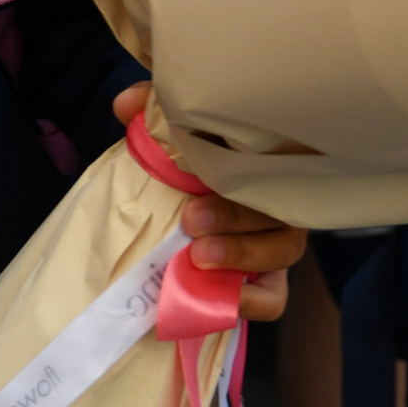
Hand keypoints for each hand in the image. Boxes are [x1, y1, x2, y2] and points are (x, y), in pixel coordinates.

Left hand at [112, 85, 305, 319]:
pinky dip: (249, 301)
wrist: (193, 197)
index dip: (244, 164)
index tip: (203, 176)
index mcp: (264, 159)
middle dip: (233, 216)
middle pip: (277, 207)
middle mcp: (278, 199)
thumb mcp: (176, 133)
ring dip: (241, 255)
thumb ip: (153, 112)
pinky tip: (219, 297)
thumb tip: (125, 105)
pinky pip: (274, 297)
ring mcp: (278, 242)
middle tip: (190, 220)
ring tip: (198, 257)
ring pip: (281, 250)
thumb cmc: (194, 161)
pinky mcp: (271, 281)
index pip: (275, 155)